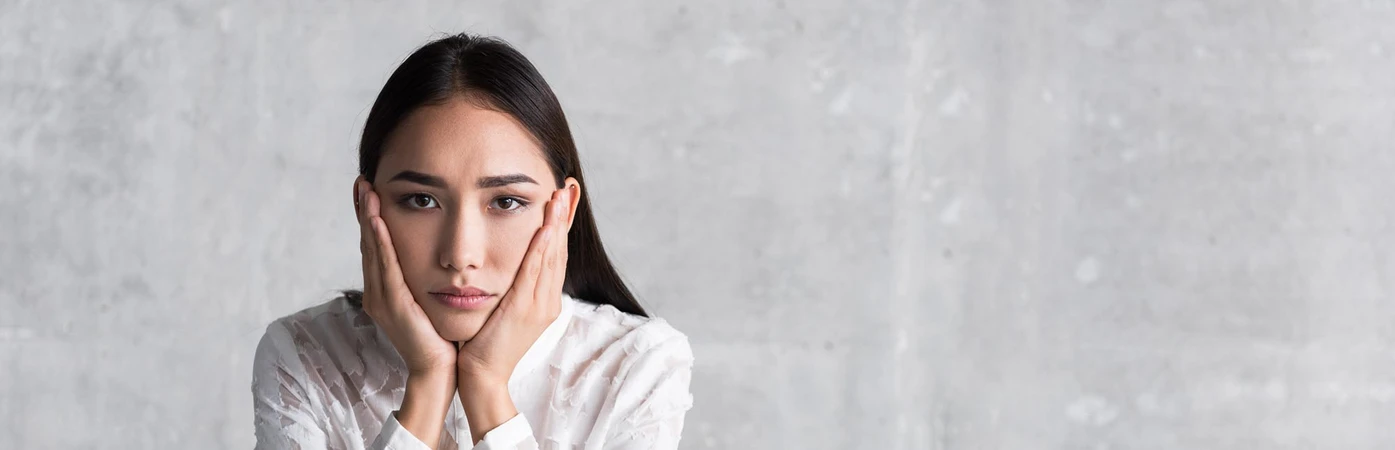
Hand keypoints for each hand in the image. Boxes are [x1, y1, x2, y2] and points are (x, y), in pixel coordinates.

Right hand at [355, 176, 456, 375]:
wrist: (440, 369)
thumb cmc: (440, 334)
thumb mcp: (429, 297)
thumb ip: (425, 275)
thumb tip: (436, 250)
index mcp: (385, 289)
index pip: (375, 246)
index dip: (370, 217)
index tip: (370, 189)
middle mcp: (377, 292)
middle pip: (368, 243)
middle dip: (365, 211)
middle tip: (362, 180)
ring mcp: (381, 300)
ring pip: (373, 251)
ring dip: (369, 219)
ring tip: (367, 191)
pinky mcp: (393, 306)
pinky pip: (385, 268)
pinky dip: (380, 243)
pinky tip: (377, 222)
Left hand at [456, 187, 571, 387]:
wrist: (482, 376)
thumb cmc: (486, 343)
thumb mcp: (504, 309)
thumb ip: (512, 287)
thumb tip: (511, 263)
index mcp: (544, 299)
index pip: (556, 254)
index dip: (562, 224)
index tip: (565, 197)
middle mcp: (547, 300)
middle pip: (560, 250)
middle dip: (565, 217)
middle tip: (568, 186)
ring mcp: (539, 306)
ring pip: (551, 257)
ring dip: (556, 225)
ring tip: (559, 197)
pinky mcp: (524, 310)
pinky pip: (534, 274)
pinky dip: (541, 249)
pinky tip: (545, 228)